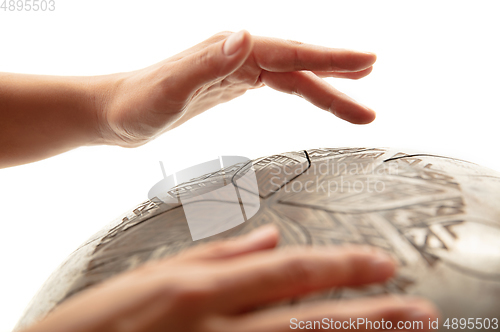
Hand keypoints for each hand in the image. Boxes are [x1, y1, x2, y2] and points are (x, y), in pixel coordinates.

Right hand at [22, 225, 438, 331]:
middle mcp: (214, 328)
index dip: (340, 266)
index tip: (382, 264)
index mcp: (197, 289)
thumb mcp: (153, 275)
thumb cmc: (101, 322)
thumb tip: (268, 234)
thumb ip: (216, 254)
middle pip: (308, 318)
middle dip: (371, 315)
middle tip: (420, 311)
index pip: (287, 271)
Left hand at [97, 30, 377, 146]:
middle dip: (337, 70)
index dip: (329, 59)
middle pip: (298, 63)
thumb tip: (246, 38)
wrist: (114, 112)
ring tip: (357, 101)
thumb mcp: (169, 88)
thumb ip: (206, 63)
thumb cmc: (137, 103)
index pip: (290, 54)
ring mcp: (235, 69)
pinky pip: (276, 86)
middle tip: (372, 73)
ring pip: (291, 78)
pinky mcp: (230, 85)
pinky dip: (301, 91)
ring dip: (325, 87)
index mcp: (230, 52)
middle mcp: (237, 55)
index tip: (367, 61)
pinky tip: (311, 95)